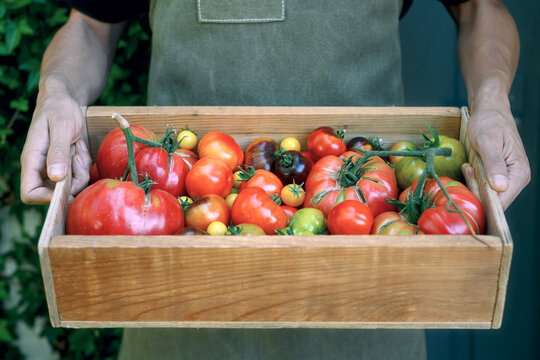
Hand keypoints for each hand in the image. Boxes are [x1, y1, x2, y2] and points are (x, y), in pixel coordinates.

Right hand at [20, 89, 91, 203]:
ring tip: (78, 148)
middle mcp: (41, 168)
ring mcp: (53, 168)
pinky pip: (78, 176)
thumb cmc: (58, 109)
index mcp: (32, 160)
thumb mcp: (61, 127)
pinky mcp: (65, 165)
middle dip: (73, 182)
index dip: (47, 198)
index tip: (67, 187)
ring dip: (80, 170)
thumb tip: (56, 177)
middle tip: (77, 158)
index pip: (30, 193)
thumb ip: (58, 152)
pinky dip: (83, 164)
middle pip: (55, 194)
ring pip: (71, 186)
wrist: (64, 100)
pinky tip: (79, 147)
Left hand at [467, 104, 529, 209]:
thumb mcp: (488, 141)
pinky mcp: (498, 176)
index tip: (470, 179)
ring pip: (488, 196)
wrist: (490, 112)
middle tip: (468, 169)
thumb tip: (500, 187)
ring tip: (469, 166)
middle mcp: (517, 179)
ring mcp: (508, 179)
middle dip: (476, 190)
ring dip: (474, 184)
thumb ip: (494, 163)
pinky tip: (470, 168)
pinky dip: (474, 181)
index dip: (482, 199)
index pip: (501, 201)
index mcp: (519, 173)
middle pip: (494, 202)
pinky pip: (484, 187)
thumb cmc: (489, 123)